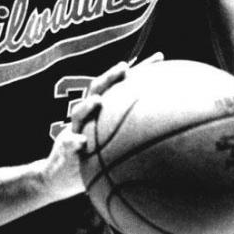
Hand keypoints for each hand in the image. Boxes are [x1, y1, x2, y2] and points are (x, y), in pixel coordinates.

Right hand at [40, 52, 163, 200]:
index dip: (140, 70)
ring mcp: (74, 131)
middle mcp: (88, 116)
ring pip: (79, 114)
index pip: (122, 85)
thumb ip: (137, 136)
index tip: (160, 58)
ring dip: (87, 106)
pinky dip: (73, 142)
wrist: (58, 175)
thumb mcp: (116, 145)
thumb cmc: (92, 158)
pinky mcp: (64, 149)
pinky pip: (68, 145)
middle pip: (97, 89)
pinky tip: (81, 142)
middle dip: (109, 78)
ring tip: (97, 101)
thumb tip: (175, 133)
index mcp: (103, 111)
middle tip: (123, 69)